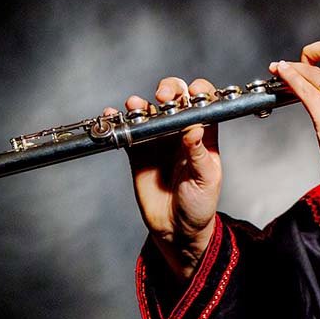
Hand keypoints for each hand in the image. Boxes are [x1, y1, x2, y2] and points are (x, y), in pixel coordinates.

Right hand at [105, 77, 221, 282]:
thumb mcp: (206, 180)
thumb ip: (199, 155)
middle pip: (175, 97)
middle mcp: (180, 130)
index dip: (199, 92)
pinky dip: (119, 120)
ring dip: (141, 104)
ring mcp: (158, 139)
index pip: (203, 102)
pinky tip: (113, 115)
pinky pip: (128, 130)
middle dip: (169, 90)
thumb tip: (194, 130)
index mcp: (203, 133)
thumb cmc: (199, 203)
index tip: (193, 94)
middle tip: (163, 98)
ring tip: (136, 107)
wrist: (177, 229)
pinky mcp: (138, 151)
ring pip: (149, 111)